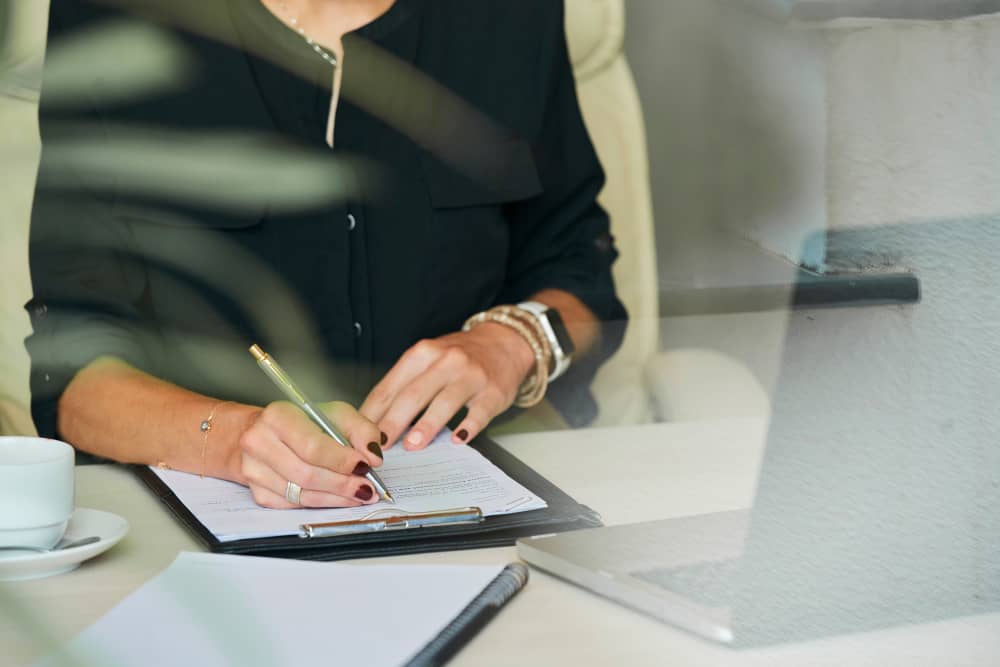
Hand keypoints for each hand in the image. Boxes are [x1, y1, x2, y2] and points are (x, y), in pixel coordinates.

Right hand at [235, 401, 384, 508]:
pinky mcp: (257, 491)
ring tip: (360, 495)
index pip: (312, 447)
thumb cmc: (302, 421)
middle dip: (343, 484)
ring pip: (302, 494)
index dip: (342, 461)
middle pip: (307, 474)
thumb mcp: (335, 413)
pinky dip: (321, 503)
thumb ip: (360, 430)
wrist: (264, 432)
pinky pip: (294, 505)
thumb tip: (373, 456)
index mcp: (277, 417)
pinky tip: (338, 498)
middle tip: (368, 488)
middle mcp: (259, 442)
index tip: (366, 466)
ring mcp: (253, 470)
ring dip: (336, 498)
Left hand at [361, 322, 534, 449]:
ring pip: (445, 402)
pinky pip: (479, 413)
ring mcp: (471, 376)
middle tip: (379, 445)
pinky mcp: (493, 392)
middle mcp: (447, 361)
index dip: (374, 411)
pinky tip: (457, 440)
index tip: (361, 433)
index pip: (391, 385)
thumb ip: (405, 385)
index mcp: (423, 353)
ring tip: (412, 445)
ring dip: (426, 426)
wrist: (504, 343)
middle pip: (414, 394)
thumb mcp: (429, 359)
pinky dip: (467, 428)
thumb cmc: (460, 357)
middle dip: (393, 422)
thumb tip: (375, 421)